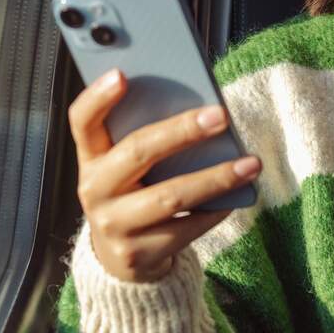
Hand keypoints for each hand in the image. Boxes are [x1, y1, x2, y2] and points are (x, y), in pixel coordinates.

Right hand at [69, 69, 259, 281]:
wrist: (120, 257)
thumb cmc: (133, 192)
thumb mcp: (125, 166)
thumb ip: (145, 139)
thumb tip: (201, 112)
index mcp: (90, 158)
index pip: (83, 121)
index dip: (98, 98)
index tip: (122, 74)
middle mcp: (94, 189)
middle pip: (137, 152)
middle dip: (182, 131)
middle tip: (220, 116)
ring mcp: (113, 225)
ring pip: (170, 196)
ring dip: (216, 178)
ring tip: (250, 164)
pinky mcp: (137, 254)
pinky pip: (185, 229)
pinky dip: (214, 211)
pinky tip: (235, 198)